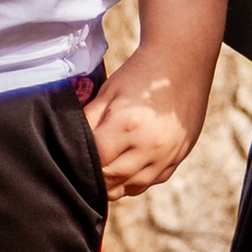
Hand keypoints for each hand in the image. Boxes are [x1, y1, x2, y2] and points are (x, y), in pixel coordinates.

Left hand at [83, 55, 211, 195]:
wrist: (182, 65)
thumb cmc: (140, 75)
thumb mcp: (108, 91)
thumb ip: (88, 119)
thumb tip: (70, 142)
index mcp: (128, 125)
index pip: (96, 159)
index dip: (82, 160)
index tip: (74, 157)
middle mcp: (149, 146)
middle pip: (112, 179)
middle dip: (95, 176)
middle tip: (84, 168)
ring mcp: (166, 156)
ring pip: (131, 186)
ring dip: (113, 184)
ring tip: (103, 171)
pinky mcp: (177, 159)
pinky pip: (150, 182)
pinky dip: (134, 181)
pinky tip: (125, 168)